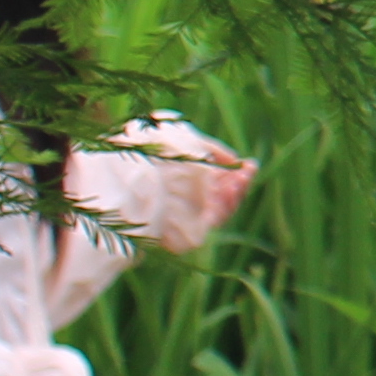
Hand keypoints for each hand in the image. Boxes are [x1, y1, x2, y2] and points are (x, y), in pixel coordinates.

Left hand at [125, 112, 256, 243]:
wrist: (126, 173)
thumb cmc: (151, 153)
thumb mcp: (185, 142)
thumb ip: (212, 149)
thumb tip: (236, 160)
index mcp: (187, 184)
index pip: (220, 184)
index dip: (238, 176)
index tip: (249, 164)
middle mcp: (187, 203)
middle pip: (224, 199)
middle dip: (239, 185)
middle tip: (247, 172)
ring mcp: (185, 218)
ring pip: (221, 212)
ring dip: (233, 197)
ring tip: (237, 181)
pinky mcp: (182, 233)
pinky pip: (209, 225)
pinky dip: (221, 210)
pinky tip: (225, 193)